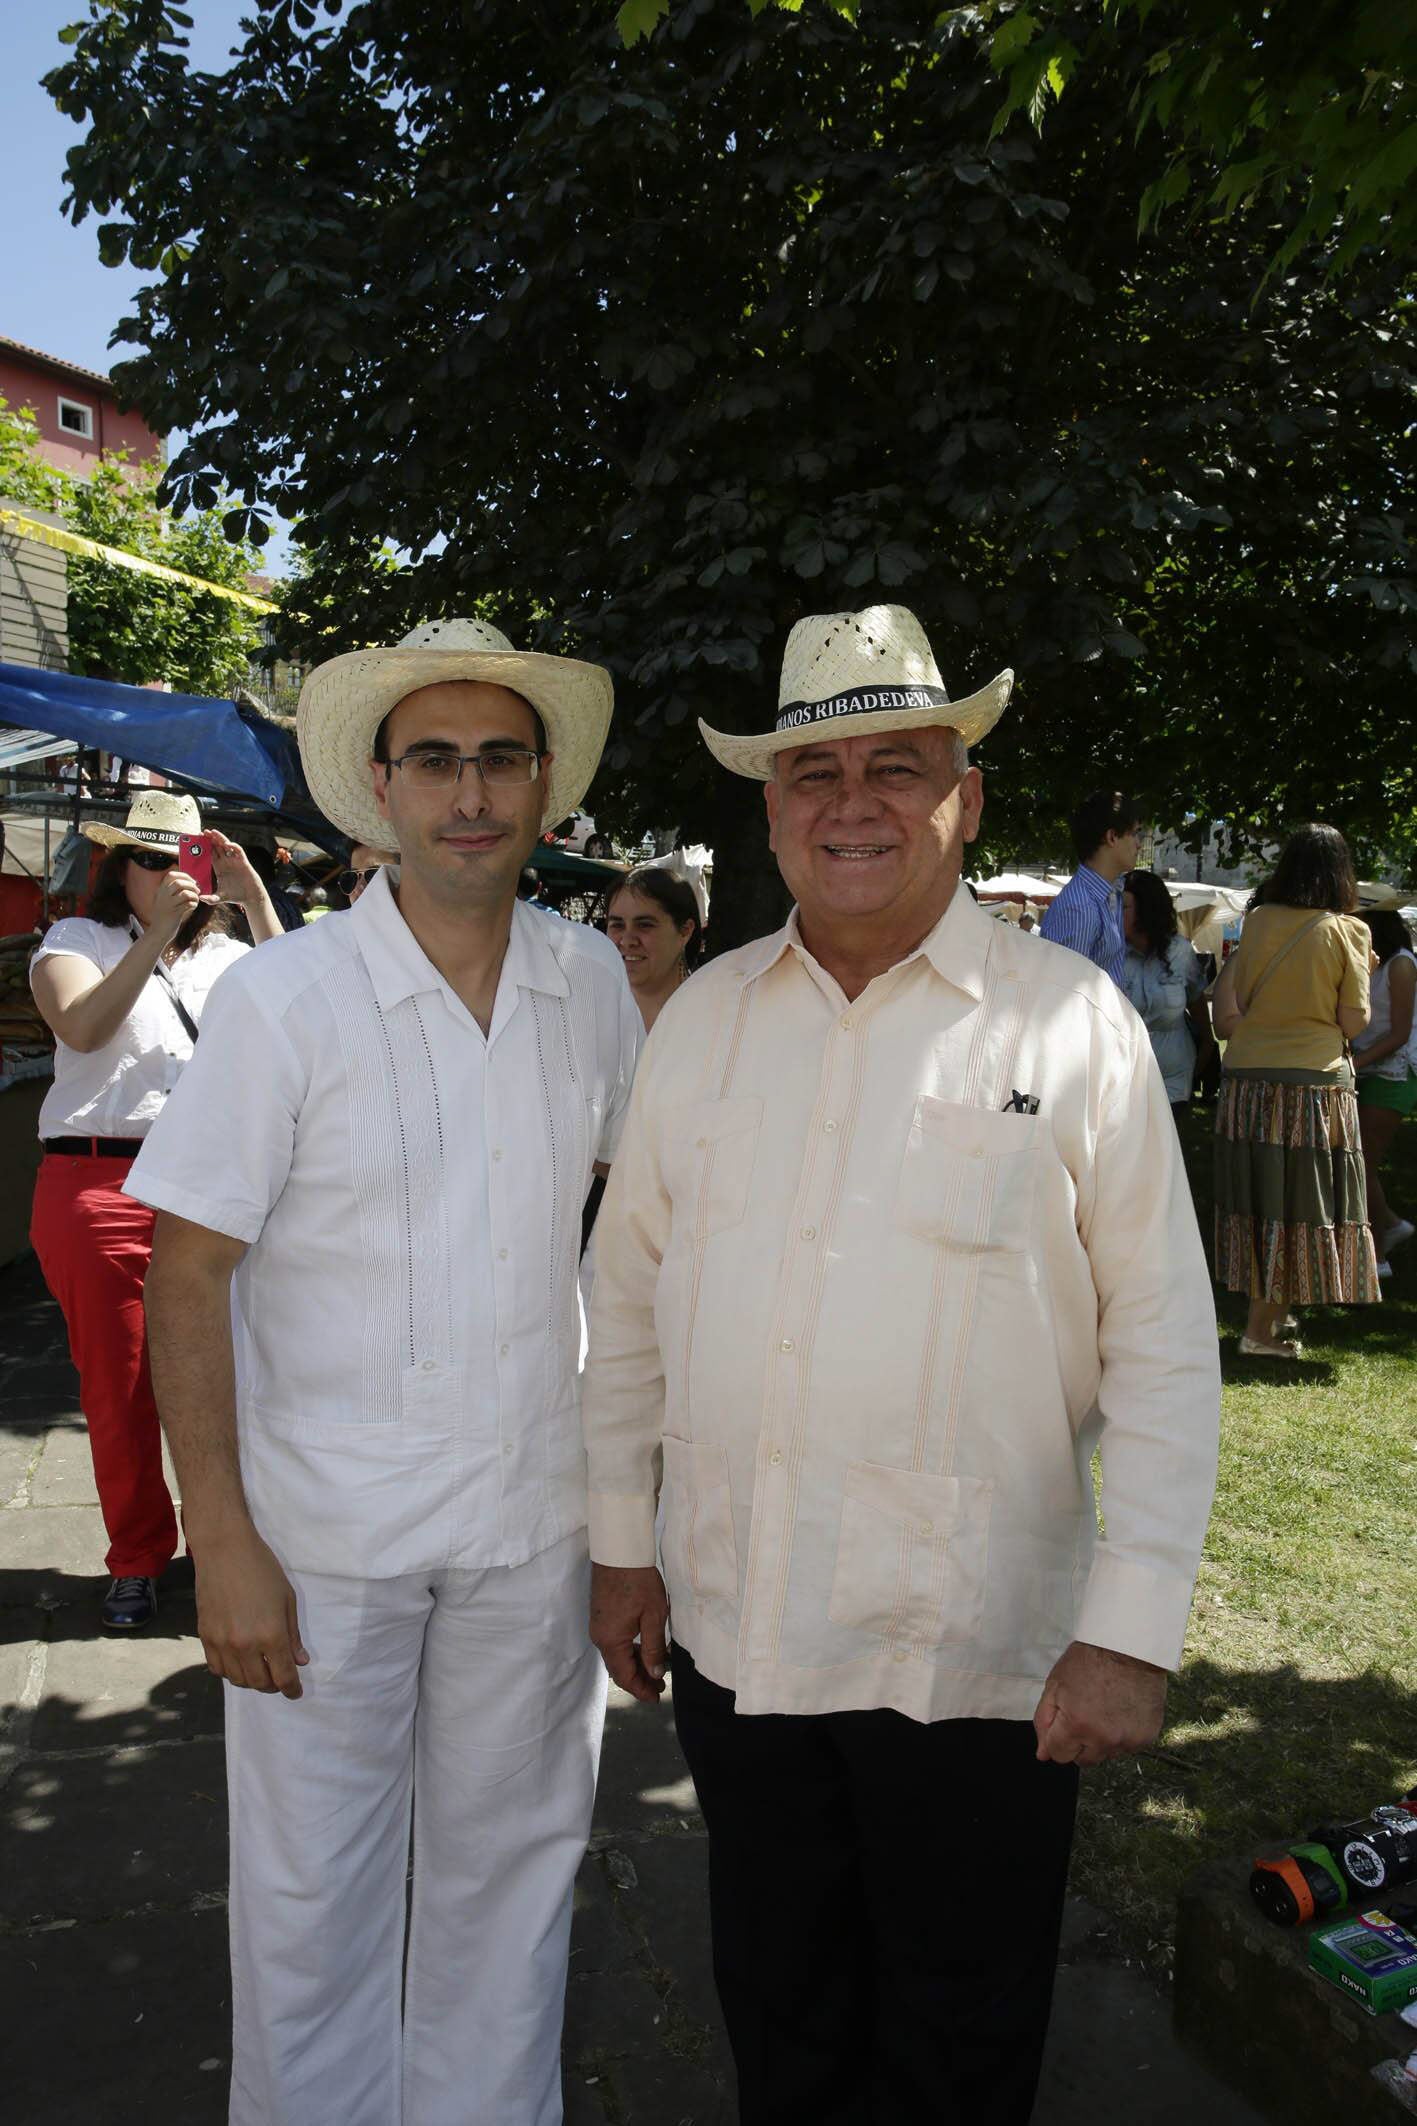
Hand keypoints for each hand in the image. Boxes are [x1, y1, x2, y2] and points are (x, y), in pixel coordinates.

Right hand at [150, 866, 203, 945]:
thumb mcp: (164, 901)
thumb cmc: (164, 916)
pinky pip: (188, 904)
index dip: (184, 876)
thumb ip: (173, 892)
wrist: (158, 933)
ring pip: (185, 893)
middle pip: (179, 882)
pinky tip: (193, 907)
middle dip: (192, 885)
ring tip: (195, 900)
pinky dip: (194, 904)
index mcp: (160, 890)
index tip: (192, 882)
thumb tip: (191, 883)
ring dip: (194, 896)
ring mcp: (168, 904)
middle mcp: (162, 895)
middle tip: (197, 892)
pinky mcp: (174, 914)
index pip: (171, 875)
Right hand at [194, 1522, 309, 1697]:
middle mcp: (244, 1645)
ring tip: (261, 1671)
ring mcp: (221, 1643)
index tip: (295, 1692)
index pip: (282, 1676)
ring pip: (237, 1679)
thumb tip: (299, 1661)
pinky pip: (217, 1668)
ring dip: (252, 1681)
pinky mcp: (205, 1637)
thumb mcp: (287, 1599)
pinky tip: (239, 1663)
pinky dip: (230, 1672)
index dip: (291, 1689)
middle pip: (260, 1683)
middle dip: (273, 1686)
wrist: (224, 1551)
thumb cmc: (262, 1569)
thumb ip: (292, 1634)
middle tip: (280, 1679)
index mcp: (270, 1635)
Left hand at [207, 827, 262, 904]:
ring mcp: (234, 861)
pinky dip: (233, 846)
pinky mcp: (243, 862)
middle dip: (210, 839)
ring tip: (212, 832)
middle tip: (202, 832)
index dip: (203, 847)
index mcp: (219, 868)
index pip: (210, 854)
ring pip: (226, 846)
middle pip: (216, 847)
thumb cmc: (236, 896)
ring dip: (219, 838)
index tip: (196, 841)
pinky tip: (227, 844)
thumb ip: (210, 899)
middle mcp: (226, 862)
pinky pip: (238, 851)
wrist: (250, 897)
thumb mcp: (220, 897)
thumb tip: (200, 898)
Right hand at [590, 1562, 668, 1701]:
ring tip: (656, 1670)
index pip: (624, 1676)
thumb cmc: (638, 1581)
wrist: (618, 1551)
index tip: (656, 1697)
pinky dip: (629, 1651)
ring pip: (616, 1655)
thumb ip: (653, 1648)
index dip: (640, 1690)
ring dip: (634, 1665)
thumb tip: (654, 1673)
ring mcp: (598, 1626)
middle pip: (618, 1668)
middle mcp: (600, 1637)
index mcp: (611, 1641)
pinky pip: (614, 1642)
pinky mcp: (601, 1616)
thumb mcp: (653, 1616)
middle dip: (638, 1680)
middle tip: (660, 1686)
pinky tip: (644, 1649)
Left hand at [1033, 1640, 1167, 1766]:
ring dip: (1101, 1740)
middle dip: (1079, 1742)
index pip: (1058, 1755)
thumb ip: (1044, 1721)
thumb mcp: (1056, 1684)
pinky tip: (1121, 1711)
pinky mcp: (1146, 1738)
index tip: (1064, 1722)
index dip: (1057, 1738)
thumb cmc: (1090, 1659)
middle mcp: (1103, 1739)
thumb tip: (1043, 1753)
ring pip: (1106, 1755)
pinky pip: (1127, 1748)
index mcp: (1076, 1725)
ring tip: (1105, 1709)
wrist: (1129, 1646)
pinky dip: (1122, 1735)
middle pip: (1083, 1760)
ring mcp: (1127, 1740)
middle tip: (1085, 1714)